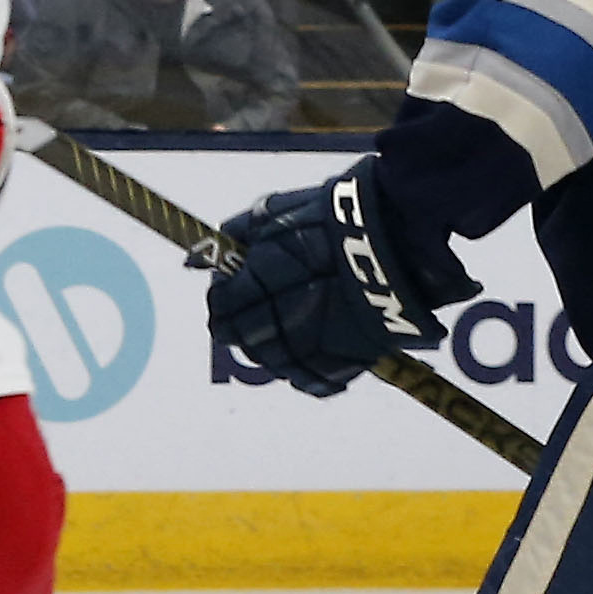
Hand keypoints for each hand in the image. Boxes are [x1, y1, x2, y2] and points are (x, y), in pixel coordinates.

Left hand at [206, 159, 476, 395]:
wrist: (400, 234)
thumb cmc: (334, 217)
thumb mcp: (276, 214)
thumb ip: (232, 237)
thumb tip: (192, 262)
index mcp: (255, 287)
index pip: (220, 309)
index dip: (227, 297)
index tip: (238, 286)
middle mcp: (277, 322)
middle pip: (244, 339)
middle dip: (248, 323)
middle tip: (268, 303)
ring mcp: (312, 345)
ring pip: (275, 363)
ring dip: (277, 346)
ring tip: (298, 320)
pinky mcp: (346, 360)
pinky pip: (315, 379)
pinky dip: (311, 369)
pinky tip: (317, 346)